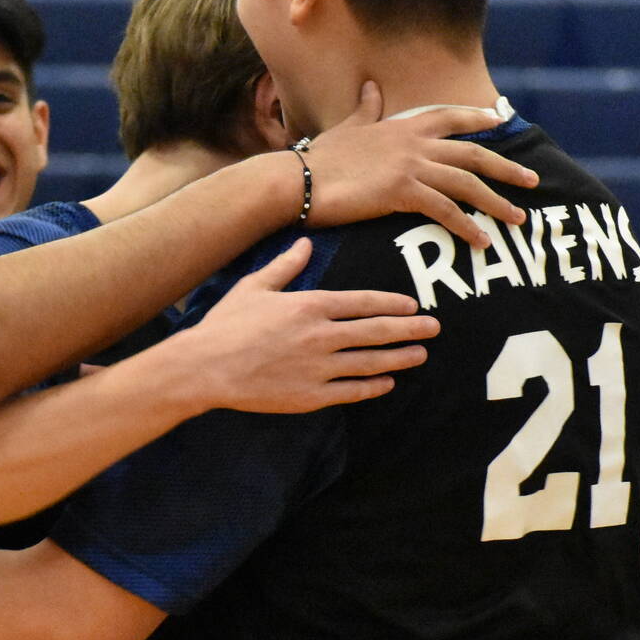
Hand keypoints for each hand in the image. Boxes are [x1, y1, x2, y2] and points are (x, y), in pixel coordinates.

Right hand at [173, 239, 436, 413]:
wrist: (205, 368)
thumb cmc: (225, 325)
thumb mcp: (255, 287)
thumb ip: (286, 266)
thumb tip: (306, 243)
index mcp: (310, 305)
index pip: (363, 303)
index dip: (392, 304)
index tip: (412, 306)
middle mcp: (321, 336)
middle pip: (376, 332)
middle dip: (410, 329)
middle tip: (434, 328)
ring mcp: (318, 368)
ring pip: (370, 362)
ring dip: (400, 358)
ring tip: (420, 354)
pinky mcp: (311, 396)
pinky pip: (352, 391)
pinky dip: (373, 386)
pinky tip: (387, 382)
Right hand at [298, 82, 533, 245]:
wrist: (297, 181)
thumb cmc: (317, 159)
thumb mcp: (347, 128)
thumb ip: (366, 109)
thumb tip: (372, 86)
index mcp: (401, 125)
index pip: (448, 116)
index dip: (475, 119)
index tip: (497, 121)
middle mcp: (412, 142)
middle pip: (472, 152)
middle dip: (505, 167)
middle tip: (531, 181)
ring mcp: (410, 166)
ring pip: (467, 182)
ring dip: (496, 202)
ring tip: (517, 219)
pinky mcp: (402, 192)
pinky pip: (445, 210)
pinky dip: (467, 226)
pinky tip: (482, 240)